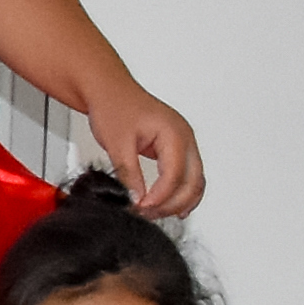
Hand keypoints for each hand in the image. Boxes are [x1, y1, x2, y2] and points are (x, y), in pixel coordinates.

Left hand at [85, 78, 205, 218]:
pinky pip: (188, 175)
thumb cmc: (113, 105)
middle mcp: (185, 138)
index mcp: (174, 133)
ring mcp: (184, 143)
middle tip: (146, 215)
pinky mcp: (176, 148)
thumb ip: (128, 172)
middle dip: (171, 204)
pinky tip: (171, 207)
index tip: (140, 208)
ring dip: (178, 201)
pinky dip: (182, 193)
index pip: (175, 175)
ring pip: (195, 181)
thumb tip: (135, 198)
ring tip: (154, 214)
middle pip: (192, 182)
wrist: (108, 90)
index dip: (159, 197)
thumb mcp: (116, 142)